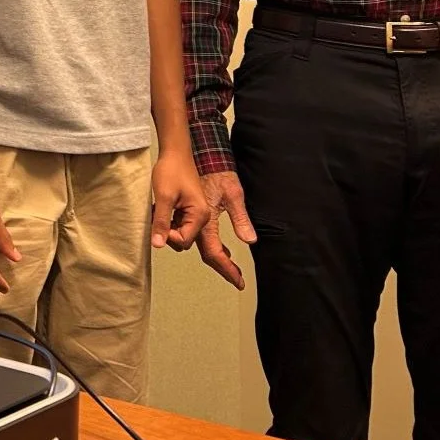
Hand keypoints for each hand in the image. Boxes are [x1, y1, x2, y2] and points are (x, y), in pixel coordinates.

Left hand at [149, 149, 209, 250]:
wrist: (174, 151)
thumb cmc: (171, 170)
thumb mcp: (164, 197)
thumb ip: (161, 222)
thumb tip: (157, 245)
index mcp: (200, 215)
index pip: (184, 240)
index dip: (167, 236)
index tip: (157, 223)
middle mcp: (201, 216)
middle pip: (183, 239)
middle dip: (166, 232)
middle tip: (156, 217)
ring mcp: (195, 212)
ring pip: (178, 232)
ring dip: (165, 226)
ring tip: (157, 211)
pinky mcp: (188, 208)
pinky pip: (177, 223)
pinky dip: (166, 219)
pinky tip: (159, 208)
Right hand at [195, 170, 257, 288]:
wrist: (198, 157)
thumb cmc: (217, 172)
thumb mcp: (234, 194)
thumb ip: (241, 218)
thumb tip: (250, 240)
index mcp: (205, 222)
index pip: (215, 254)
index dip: (227, 270)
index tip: (238, 282)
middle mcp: (196, 224)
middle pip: (207, 254)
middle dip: (223, 268)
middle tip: (236, 279)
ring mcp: (191, 219)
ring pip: (202, 246)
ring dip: (217, 258)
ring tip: (231, 266)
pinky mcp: (190, 214)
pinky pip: (199, 236)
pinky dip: (212, 246)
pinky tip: (222, 247)